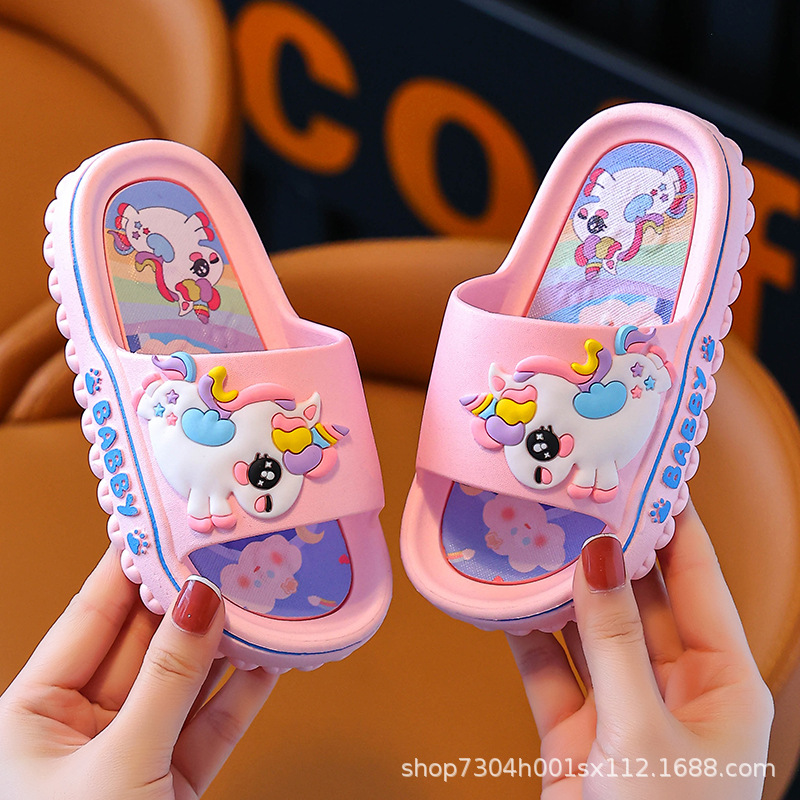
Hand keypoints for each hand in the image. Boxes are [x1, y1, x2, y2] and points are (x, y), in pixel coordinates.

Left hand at [0, 545, 277, 798]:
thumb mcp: (119, 762)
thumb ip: (166, 680)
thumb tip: (200, 601)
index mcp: (35, 713)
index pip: (91, 617)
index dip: (131, 569)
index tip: (169, 524)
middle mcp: (80, 728)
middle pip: (144, 646)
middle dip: (189, 605)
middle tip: (229, 558)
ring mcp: (129, 754)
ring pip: (182, 684)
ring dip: (223, 647)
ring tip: (260, 600)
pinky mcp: (170, 783)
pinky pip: (208, 725)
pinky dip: (240, 696)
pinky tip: (267, 660)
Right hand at [508, 501, 773, 799]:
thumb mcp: (642, 727)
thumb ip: (614, 637)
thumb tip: (600, 552)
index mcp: (723, 681)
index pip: (696, 578)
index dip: (672, 524)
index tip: (642, 472)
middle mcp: (676, 686)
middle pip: (638, 597)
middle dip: (606, 549)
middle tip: (572, 496)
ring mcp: (623, 707)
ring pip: (588, 629)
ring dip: (560, 590)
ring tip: (532, 537)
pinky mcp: (576, 732)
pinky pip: (550, 668)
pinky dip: (526, 637)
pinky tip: (505, 602)